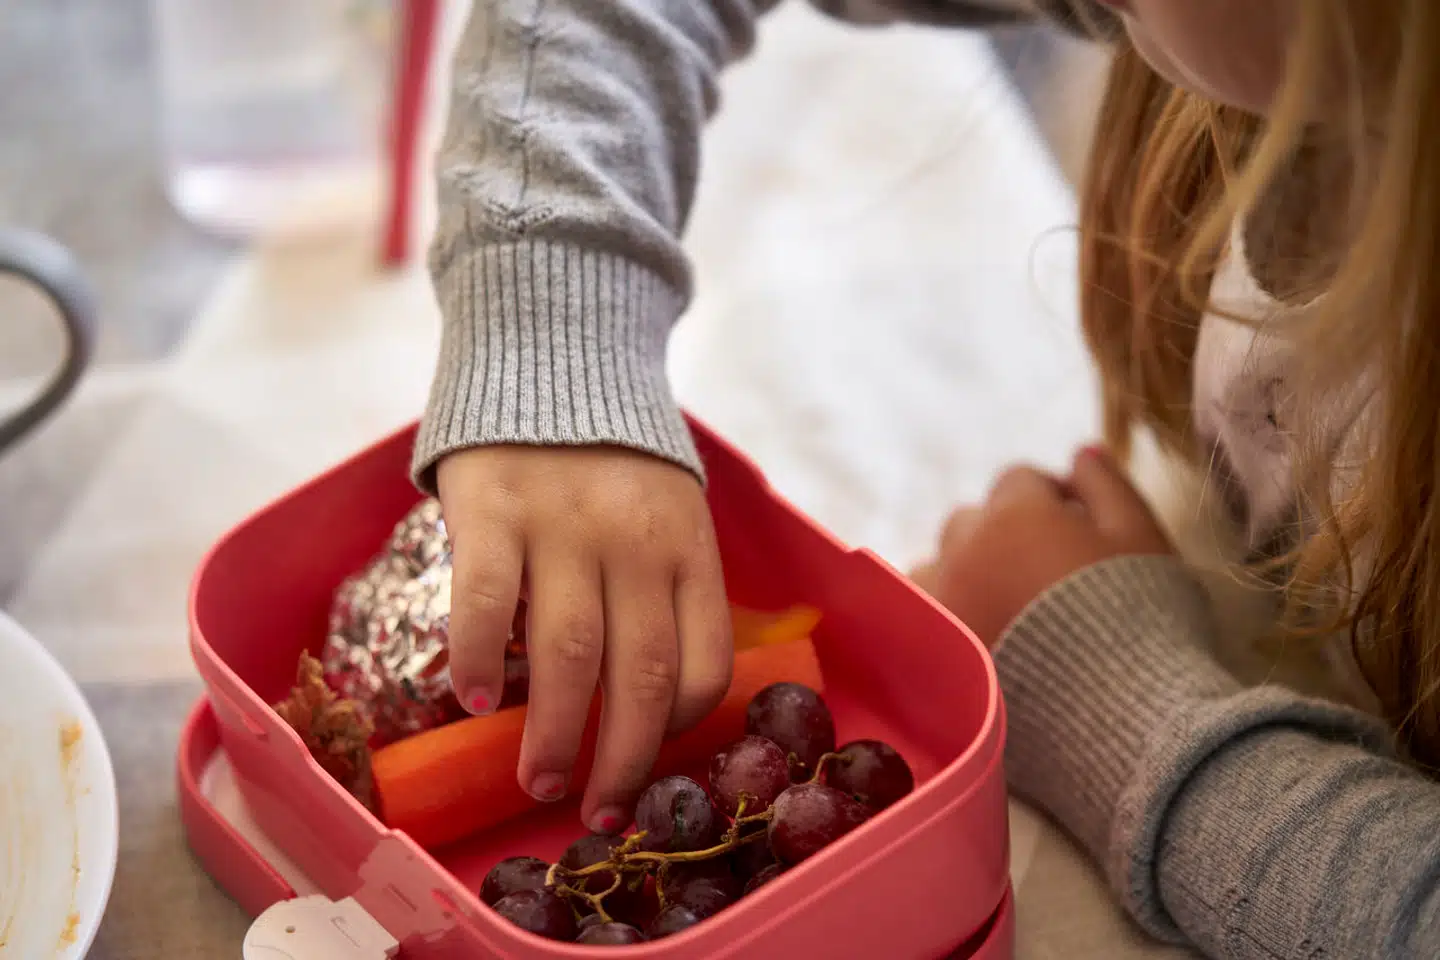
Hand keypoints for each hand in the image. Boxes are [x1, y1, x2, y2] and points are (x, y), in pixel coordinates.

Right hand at [436, 445, 731, 833]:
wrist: (554, 360)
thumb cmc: (615, 464)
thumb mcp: (669, 516)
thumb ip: (665, 590)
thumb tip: (647, 702)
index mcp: (690, 549)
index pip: (705, 663)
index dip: (677, 732)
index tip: (647, 766)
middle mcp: (637, 541)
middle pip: (641, 676)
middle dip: (622, 761)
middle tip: (597, 811)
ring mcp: (566, 525)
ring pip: (571, 655)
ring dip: (556, 735)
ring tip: (542, 782)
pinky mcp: (496, 509)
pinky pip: (488, 602)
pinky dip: (483, 661)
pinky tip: (476, 701)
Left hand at [910, 446, 1173, 646]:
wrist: (1118, 712)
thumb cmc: (1141, 617)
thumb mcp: (1142, 537)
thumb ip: (1108, 487)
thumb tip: (1080, 455)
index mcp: (1015, 514)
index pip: (1020, 481)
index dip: (1052, 498)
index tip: (1080, 528)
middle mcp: (965, 551)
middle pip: (972, 521)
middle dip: (1004, 532)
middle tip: (1047, 573)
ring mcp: (943, 603)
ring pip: (938, 566)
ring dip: (965, 573)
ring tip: (1010, 609)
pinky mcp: (936, 654)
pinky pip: (923, 617)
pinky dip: (944, 616)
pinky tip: (982, 637)